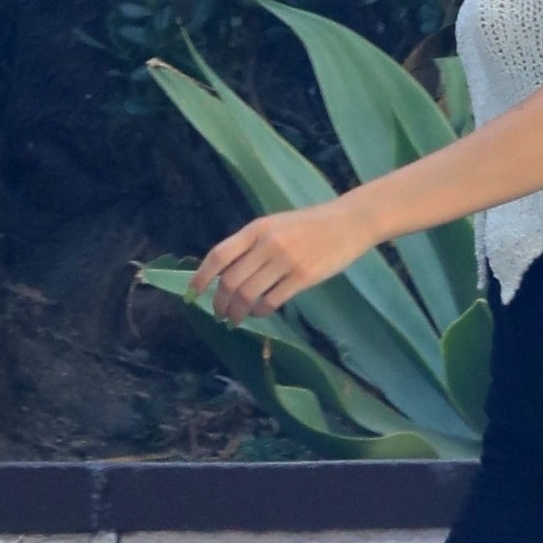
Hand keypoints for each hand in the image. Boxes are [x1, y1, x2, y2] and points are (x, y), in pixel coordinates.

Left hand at [190, 196, 376, 325]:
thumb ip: (252, 244)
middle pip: (231, 281)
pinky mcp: (304, 277)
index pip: (219, 255)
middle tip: (220, 314)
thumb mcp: (276, 225)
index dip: (202, 277)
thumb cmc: (310, 224)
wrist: (349, 222)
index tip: (194, 293)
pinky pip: (272, 301)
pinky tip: (260, 313)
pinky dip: (260, 312)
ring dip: (237, 312)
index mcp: (256, 228)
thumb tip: (225, 272)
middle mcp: (267, 244)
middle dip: (220, 302)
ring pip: (248, 295)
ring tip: (235, 319)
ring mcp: (286, 261)